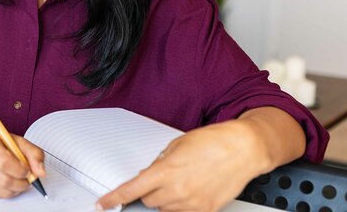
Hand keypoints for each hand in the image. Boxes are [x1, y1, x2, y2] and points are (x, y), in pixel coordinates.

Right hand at [0, 131, 45, 197]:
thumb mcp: (16, 141)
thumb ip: (33, 153)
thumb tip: (40, 172)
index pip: (3, 160)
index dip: (19, 169)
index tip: (27, 169)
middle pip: (3, 179)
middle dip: (22, 182)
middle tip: (27, 178)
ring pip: (2, 191)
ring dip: (16, 188)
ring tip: (19, 180)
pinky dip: (7, 192)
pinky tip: (7, 182)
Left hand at [97, 120, 269, 211]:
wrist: (244, 148)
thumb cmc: (214, 141)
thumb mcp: (177, 145)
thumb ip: (161, 162)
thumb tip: (151, 174)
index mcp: (166, 171)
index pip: (132, 189)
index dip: (114, 198)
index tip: (102, 204)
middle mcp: (177, 190)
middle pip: (149, 200)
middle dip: (150, 191)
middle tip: (164, 178)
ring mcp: (192, 203)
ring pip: (165, 209)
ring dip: (166, 199)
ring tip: (184, 180)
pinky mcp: (206, 210)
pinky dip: (181, 205)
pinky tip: (192, 190)